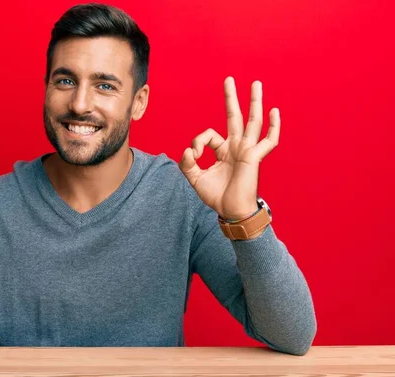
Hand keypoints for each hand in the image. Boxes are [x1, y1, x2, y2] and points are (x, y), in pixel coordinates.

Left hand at [179, 77, 279, 220]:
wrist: (231, 211)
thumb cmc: (216, 196)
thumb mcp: (195, 178)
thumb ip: (187, 163)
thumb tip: (188, 150)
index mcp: (223, 151)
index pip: (209, 135)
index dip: (198, 142)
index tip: (193, 156)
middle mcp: (236, 147)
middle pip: (235, 117)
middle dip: (231, 98)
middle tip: (229, 79)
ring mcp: (247, 151)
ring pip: (253, 122)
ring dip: (254, 102)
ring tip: (256, 83)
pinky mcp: (255, 158)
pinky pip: (268, 141)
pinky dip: (273, 127)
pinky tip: (274, 111)